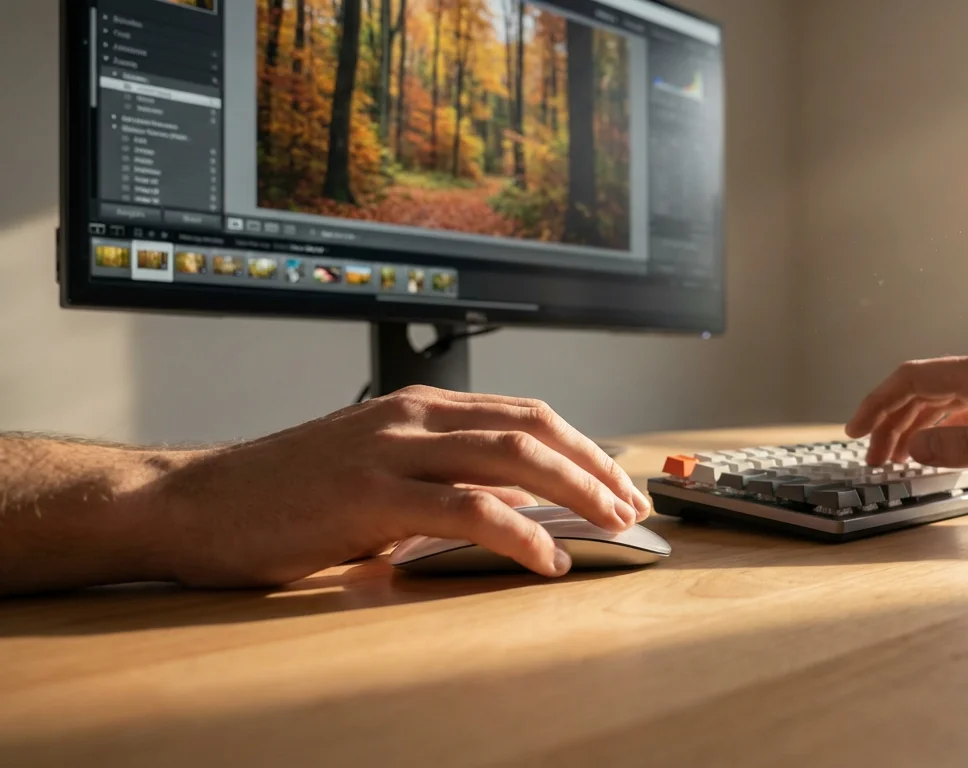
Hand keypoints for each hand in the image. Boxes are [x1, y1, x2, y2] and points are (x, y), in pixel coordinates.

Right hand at [144, 387, 651, 585]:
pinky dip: (519, 533)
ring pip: (512, 458)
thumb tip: (516, 507)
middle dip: (595, 466)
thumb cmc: (288, 495)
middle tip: (633, 506)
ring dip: (576, 492)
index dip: (583, 446)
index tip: (620, 482)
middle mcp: (413, 416)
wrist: (199, 503)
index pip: (525, 414)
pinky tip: (545, 558)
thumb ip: (442, 478)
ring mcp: (391, 450)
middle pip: (533, 428)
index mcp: (418, 407)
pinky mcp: (370, 494)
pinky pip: (466, 508)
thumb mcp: (377, 472)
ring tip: (611, 526)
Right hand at [845, 351, 967, 484]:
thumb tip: (917, 446)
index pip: (914, 378)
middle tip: (871, 458)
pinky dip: (940, 430)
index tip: (855, 431)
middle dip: (890, 422)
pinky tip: (935, 452)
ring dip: (913, 428)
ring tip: (894, 460)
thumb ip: (967, 448)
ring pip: (942, 401)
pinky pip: (964, 411)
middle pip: (922, 389)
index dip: (878, 403)